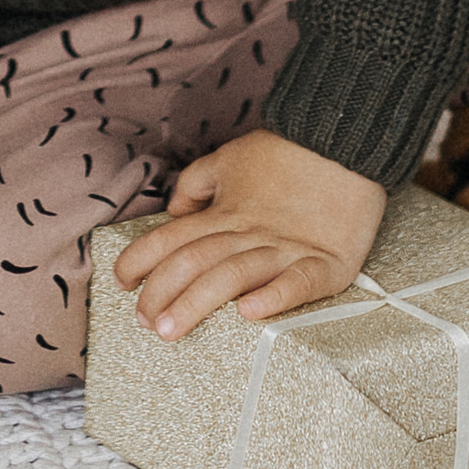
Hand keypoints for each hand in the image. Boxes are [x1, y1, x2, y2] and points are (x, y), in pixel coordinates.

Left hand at [111, 131, 386, 341]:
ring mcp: (288, 248)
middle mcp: (251, 231)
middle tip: (143, 322)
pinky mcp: (328, 263)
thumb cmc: (288, 152)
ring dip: (199, 303)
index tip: (120, 282)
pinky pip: (300, 282)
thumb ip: (197, 184)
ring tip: (171, 330)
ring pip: (234, 276)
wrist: (347, 138)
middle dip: (164, 294)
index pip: (174, 238)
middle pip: (197, 263)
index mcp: (226, 211)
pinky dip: (275, 297)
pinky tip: (249, 313)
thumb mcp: (231, 157)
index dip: (142, 260)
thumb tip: (173, 211)